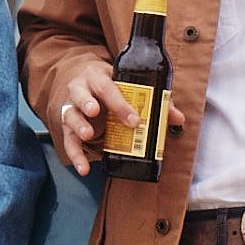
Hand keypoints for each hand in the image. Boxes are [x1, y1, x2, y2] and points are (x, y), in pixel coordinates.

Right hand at [42, 50, 182, 175]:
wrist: (80, 82)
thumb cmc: (109, 85)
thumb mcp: (126, 85)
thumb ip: (153, 100)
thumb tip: (177, 118)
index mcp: (96, 76)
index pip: (106, 86)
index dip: (119, 103)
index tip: (134, 119)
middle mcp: (80, 89)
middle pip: (80, 94)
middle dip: (88, 104)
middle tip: (95, 112)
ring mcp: (71, 107)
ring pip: (69, 115)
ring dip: (78, 126)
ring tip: (88, 136)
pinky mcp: (67, 126)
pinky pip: (68, 141)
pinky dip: (75, 155)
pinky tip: (84, 168)